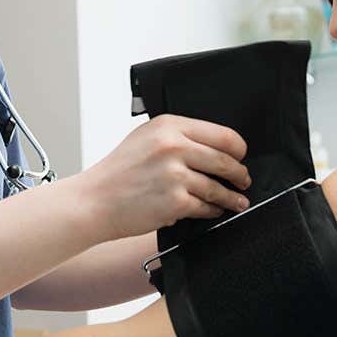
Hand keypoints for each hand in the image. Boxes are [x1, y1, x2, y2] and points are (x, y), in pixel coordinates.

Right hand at [75, 114, 250, 240]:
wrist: (94, 201)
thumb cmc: (118, 173)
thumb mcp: (145, 138)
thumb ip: (176, 137)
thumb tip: (213, 147)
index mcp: (168, 126)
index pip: (222, 134)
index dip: (238, 148)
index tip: (240, 156)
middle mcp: (173, 147)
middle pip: (225, 160)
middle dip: (240, 174)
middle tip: (243, 180)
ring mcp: (175, 175)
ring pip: (218, 187)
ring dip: (231, 197)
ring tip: (236, 201)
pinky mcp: (175, 201)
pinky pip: (206, 207)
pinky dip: (213, 210)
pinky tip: (214, 210)